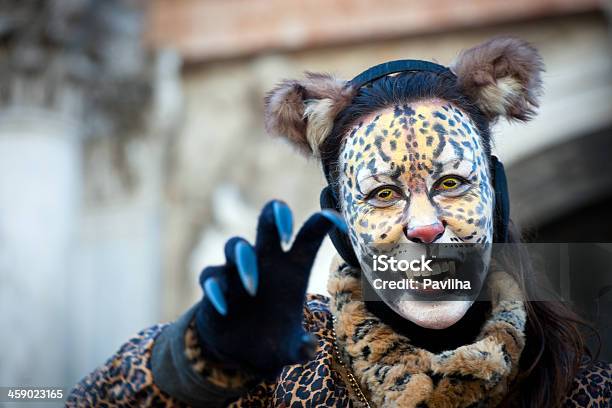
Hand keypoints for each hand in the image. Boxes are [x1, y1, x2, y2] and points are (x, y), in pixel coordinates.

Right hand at [195, 200, 346, 377]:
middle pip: (268, 223)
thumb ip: (301, 348)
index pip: (307, 237)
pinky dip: (216, 289)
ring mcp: (236, 271)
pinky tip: (224, 307)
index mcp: (292, 268)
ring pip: (236, 246)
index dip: (321, 224)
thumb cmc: (274, 338)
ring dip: (243, 260)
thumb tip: (308, 348)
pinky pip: (211, 276)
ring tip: (252, 287)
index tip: (336, 221)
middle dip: (276, 215)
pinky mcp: (215, 286)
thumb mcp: (291, 348)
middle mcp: (265, 262)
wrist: (241, 352)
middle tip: (286, 227)